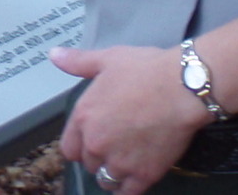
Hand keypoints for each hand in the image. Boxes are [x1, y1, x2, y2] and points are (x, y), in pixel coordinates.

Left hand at [51, 44, 209, 194]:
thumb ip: (79, 62)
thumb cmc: (147, 70)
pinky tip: (136, 176)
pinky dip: (129, 187)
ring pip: (106, 180)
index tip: (93, 139)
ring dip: (114, 173)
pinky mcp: (143, 175)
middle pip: (89, 163)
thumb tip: (55, 55)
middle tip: (117, 143)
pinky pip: (127, 193)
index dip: (81, 144)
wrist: (182, 87)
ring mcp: (119, 162)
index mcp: (84, 117)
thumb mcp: (109, 59)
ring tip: (127, 160)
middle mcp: (96, 144)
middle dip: (100, 155)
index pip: (69, 148)